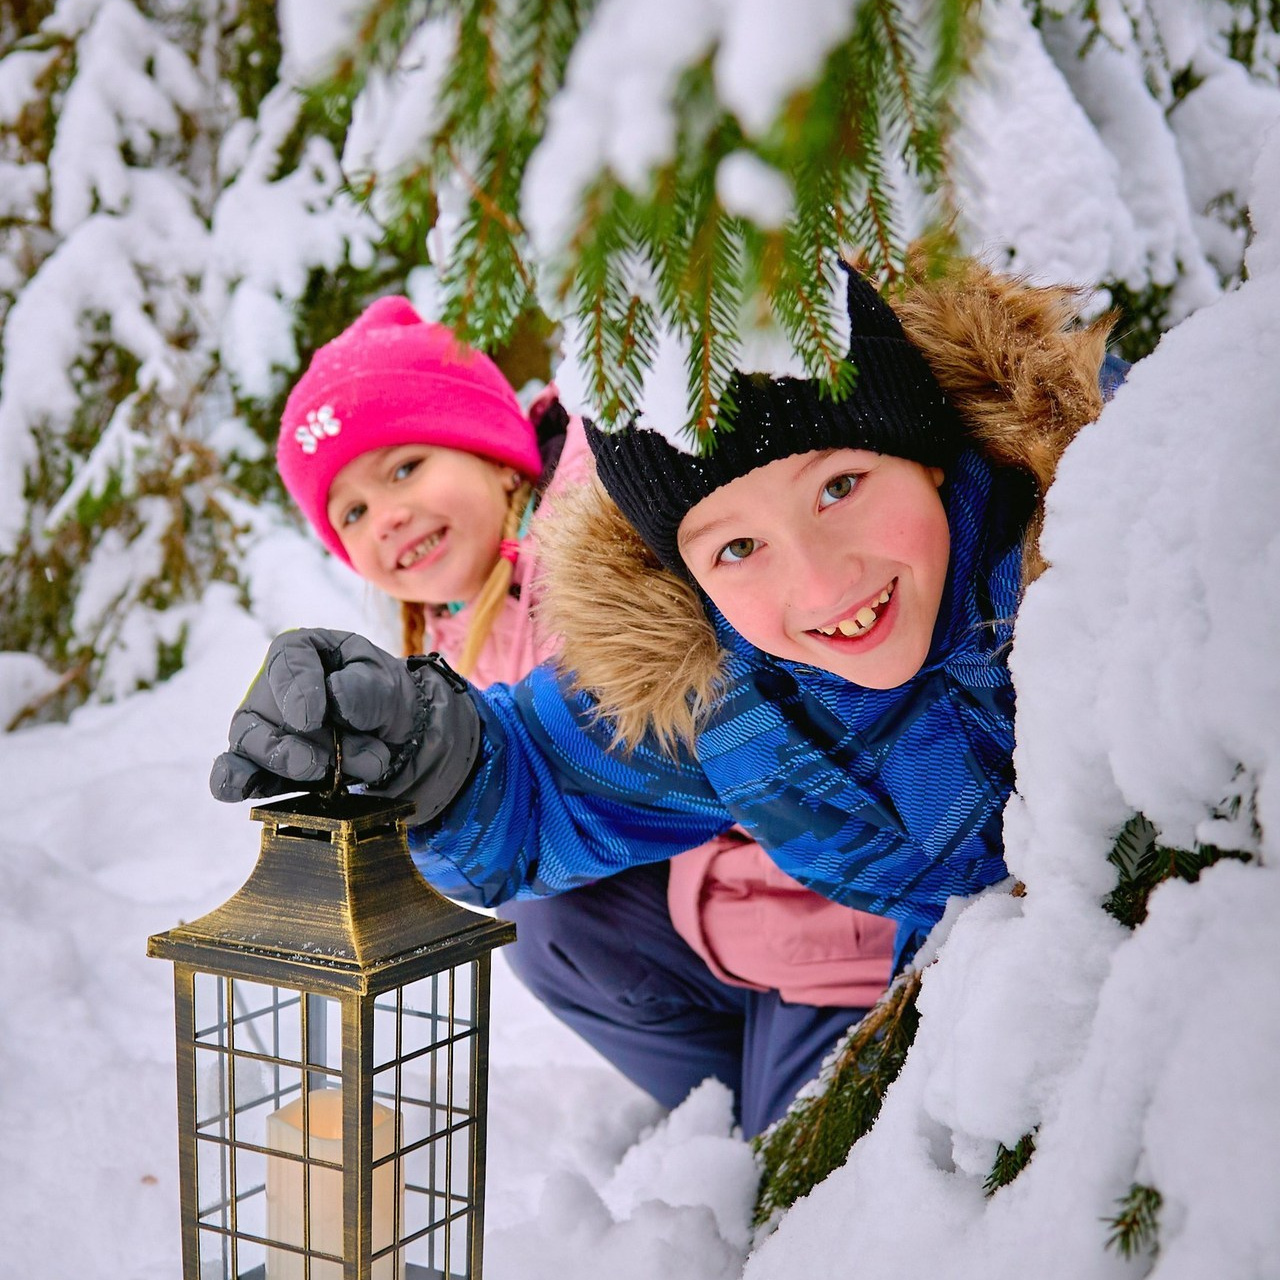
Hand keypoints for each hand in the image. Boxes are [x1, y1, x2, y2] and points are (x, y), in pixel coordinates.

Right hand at [210, 629, 480, 820]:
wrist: (393, 735)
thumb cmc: (380, 695)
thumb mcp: (385, 681)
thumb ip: (365, 687)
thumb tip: (337, 697)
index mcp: (302, 651)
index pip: (287, 660)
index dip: (295, 689)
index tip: (311, 718)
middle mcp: (271, 689)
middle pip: (258, 711)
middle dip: (287, 745)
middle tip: (321, 763)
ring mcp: (262, 728)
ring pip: (247, 746)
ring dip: (283, 767)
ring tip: (322, 775)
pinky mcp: (262, 764)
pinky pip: (236, 773)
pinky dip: (236, 782)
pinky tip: (242, 790)